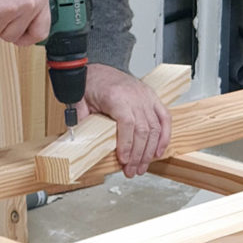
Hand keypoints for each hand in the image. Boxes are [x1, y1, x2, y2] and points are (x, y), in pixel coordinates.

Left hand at [75, 63, 170, 177]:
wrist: (99, 71)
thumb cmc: (91, 84)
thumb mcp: (80, 102)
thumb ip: (81, 120)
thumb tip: (77, 141)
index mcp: (116, 96)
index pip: (127, 123)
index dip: (127, 144)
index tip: (123, 160)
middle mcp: (134, 96)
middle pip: (143, 129)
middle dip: (138, 154)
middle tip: (131, 171)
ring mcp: (145, 96)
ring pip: (155, 127)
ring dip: (150, 151)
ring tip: (142, 167)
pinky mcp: (152, 98)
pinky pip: (165, 118)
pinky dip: (164, 136)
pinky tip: (158, 151)